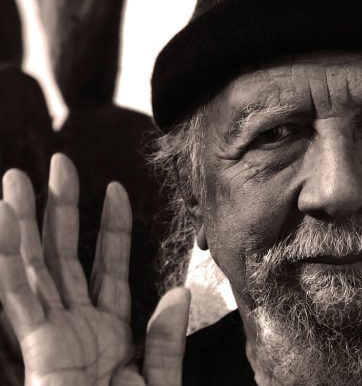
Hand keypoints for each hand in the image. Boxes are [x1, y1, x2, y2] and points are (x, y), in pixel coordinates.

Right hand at [0, 154, 189, 385]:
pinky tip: (3, 228)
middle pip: (64, 257)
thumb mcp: (156, 385)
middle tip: (58, 164)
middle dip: (60, 211)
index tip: (117, 191)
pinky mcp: (35, 353)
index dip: (111, 229)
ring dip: (20, 224)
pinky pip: (16, 300)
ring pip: (31, 270)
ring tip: (16, 179)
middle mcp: (73, 329)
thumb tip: (178, 292)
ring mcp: (49, 339)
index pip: (106, 268)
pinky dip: (7, 263)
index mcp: (106, 333)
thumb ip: (165, 341)